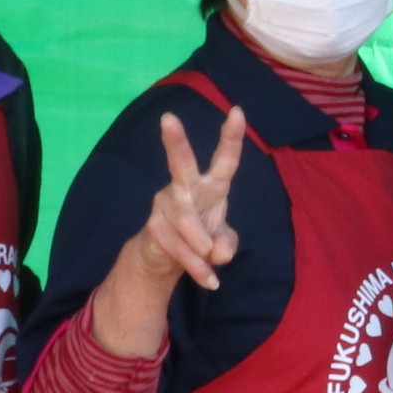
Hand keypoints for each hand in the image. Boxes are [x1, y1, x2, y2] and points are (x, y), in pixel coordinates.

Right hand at [124, 106, 249, 293]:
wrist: (165, 260)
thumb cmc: (200, 237)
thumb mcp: (222, 241)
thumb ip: (227, 242)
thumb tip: (218, 252)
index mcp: (209, 186)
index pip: (224, 161)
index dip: (231, 137)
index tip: (238, 111)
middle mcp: (185, 189)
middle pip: (181, 163)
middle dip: (176, 142)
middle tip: (168, 118)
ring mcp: (166, 206)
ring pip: (187, 225)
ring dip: (203, 250)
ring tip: (213, 266)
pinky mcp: (154, 228)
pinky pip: (179, 248)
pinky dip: (198, 268)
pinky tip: (210, 281)